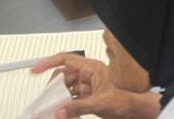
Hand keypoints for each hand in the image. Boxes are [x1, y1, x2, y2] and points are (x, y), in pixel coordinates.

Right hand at [31, 54, 160, 118]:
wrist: (137, 108)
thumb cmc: (128, 96)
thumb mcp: (101, 102)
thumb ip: (78, 108)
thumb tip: (61, 110)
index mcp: (91, 68)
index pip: (65, 59)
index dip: (48, 63)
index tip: (35, 69)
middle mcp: (88, 75)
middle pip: (63, 77)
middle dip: (53, 88)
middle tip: (46, 99)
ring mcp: (88, 87)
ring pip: (66, 90)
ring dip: (59, 100)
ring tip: (53, 108)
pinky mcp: (89, 98)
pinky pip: (72, 101)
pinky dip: (66, 107)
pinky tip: (63, 113)